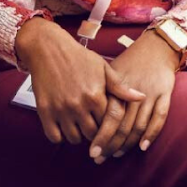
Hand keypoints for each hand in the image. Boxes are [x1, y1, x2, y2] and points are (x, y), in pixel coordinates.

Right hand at [15, 18, 145, 146]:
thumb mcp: (102, 68)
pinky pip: (54, 137)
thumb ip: (120, 87)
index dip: (110, 126)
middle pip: (92, 135)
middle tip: (94, 127)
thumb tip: (141, 97)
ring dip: (79, 136)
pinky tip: (64, 127)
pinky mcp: (44, 112)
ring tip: (80, 126)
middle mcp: (78, 105)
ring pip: (74, 138)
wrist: (48, 48)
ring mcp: (60, 109)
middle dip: (95, 133)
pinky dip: (60, 136)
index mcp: (96, 95)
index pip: (109, 124)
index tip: (107, 124)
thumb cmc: (78, 57)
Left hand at [90, 31, 179, 161]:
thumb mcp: (109, 72)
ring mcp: (151, 93)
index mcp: (117, 87)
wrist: (155, 47)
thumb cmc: (128, 62)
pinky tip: (143, 146)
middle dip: (110, 145)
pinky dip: (152, 134)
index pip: (109, 118)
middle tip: (100, 157)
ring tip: (117, 154)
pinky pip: (159, 118)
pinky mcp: (165, 94)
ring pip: (139, 126)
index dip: (101, 137)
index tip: (92, 151)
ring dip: (127, 144)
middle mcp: (133, 92)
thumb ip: (100, 93)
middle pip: (122, 126)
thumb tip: (82, 114)